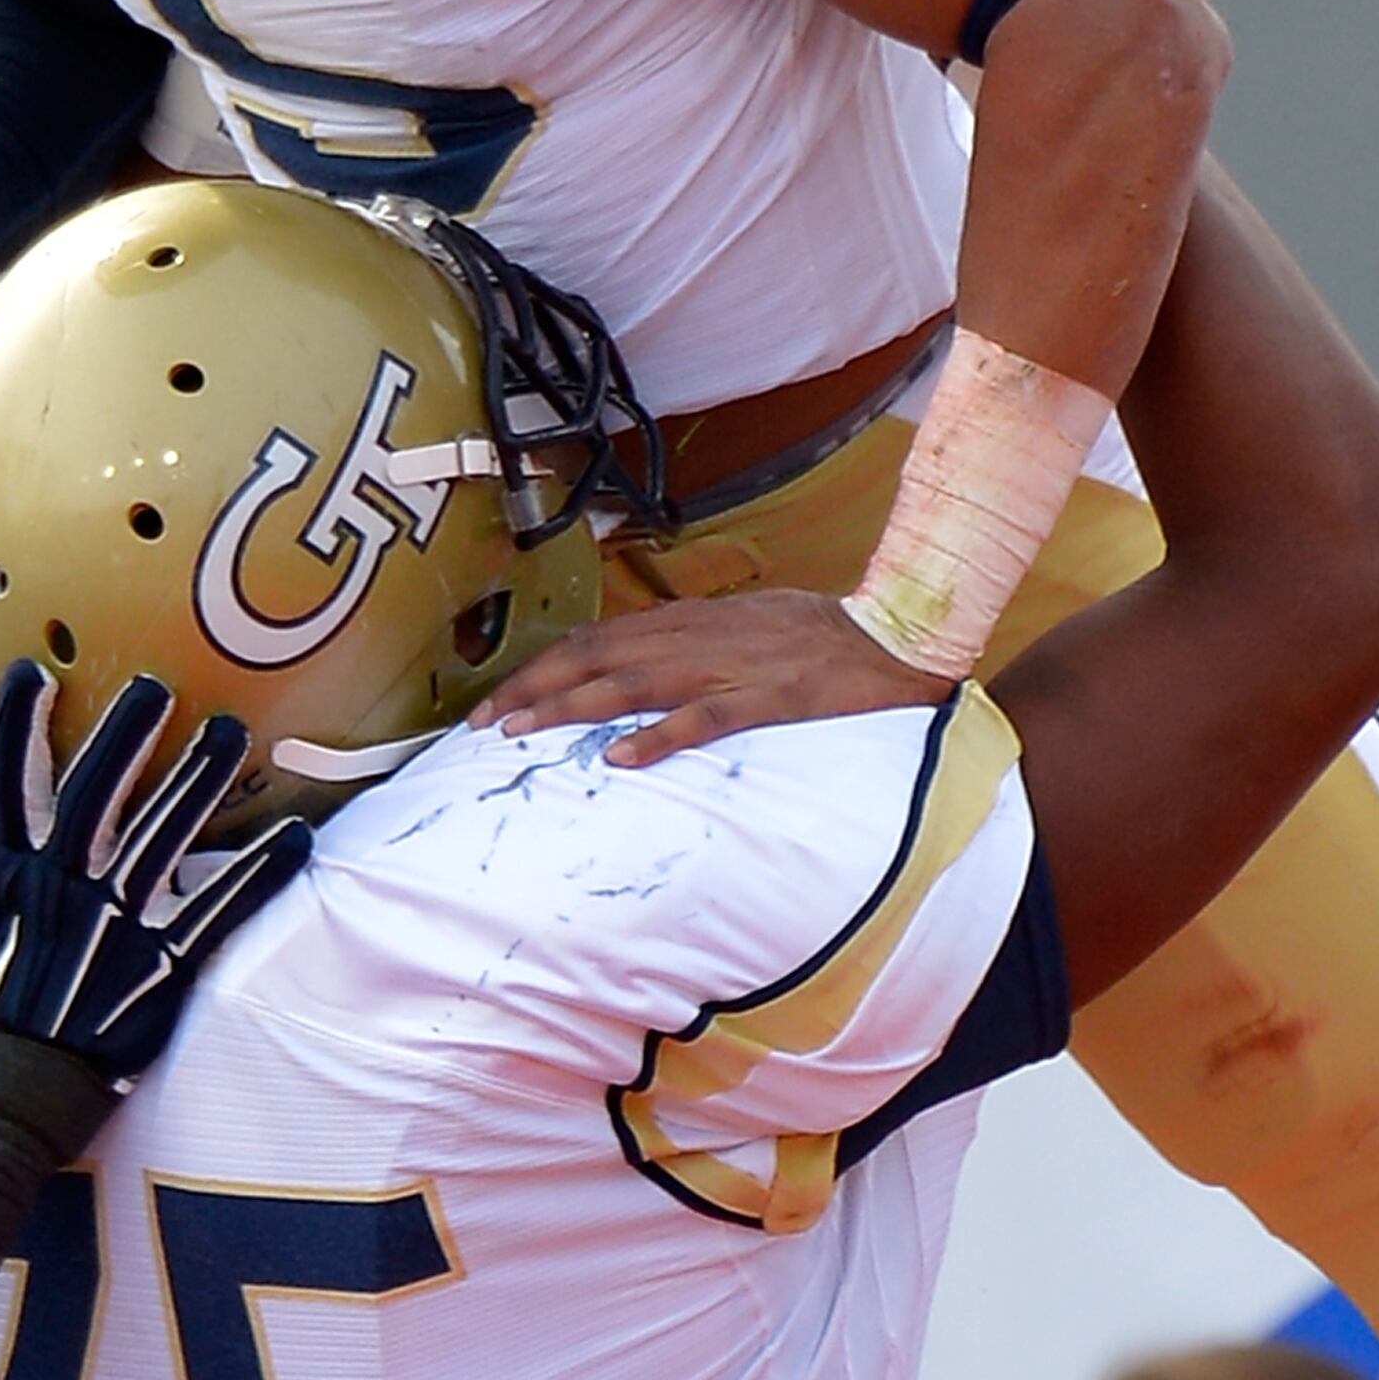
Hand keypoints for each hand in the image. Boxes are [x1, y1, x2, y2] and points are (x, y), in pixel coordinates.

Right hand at [0, 662, 303, 1097]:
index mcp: (5, 878)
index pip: (11, 788)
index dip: (21, 728)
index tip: (36, 673)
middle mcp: (61, 894)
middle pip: (95, 798)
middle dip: (123, 736)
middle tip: (155, 685)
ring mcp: (114, 932)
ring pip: (160, 841)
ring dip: (196, 783)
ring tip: (230, 731)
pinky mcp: (160, 972)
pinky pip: (217, 914)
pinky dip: (258, 875)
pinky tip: (298, 836)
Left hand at [479, 590, 957, 765]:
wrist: (896, 633)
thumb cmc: (823, 634)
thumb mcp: (746, 626)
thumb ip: (694, 641)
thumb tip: (643, 661)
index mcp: (692, 620)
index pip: (597, 638)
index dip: (542, 666)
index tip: (498, 699)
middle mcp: (698, 637)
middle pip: (597, 657)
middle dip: (534, 688)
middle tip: (482, 724)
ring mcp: (730, 666)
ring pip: (632, 683)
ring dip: (571, 708)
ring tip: (522, 732)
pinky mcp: (767, 698)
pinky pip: (703, 718)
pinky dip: (658, 735)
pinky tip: (621, 758)